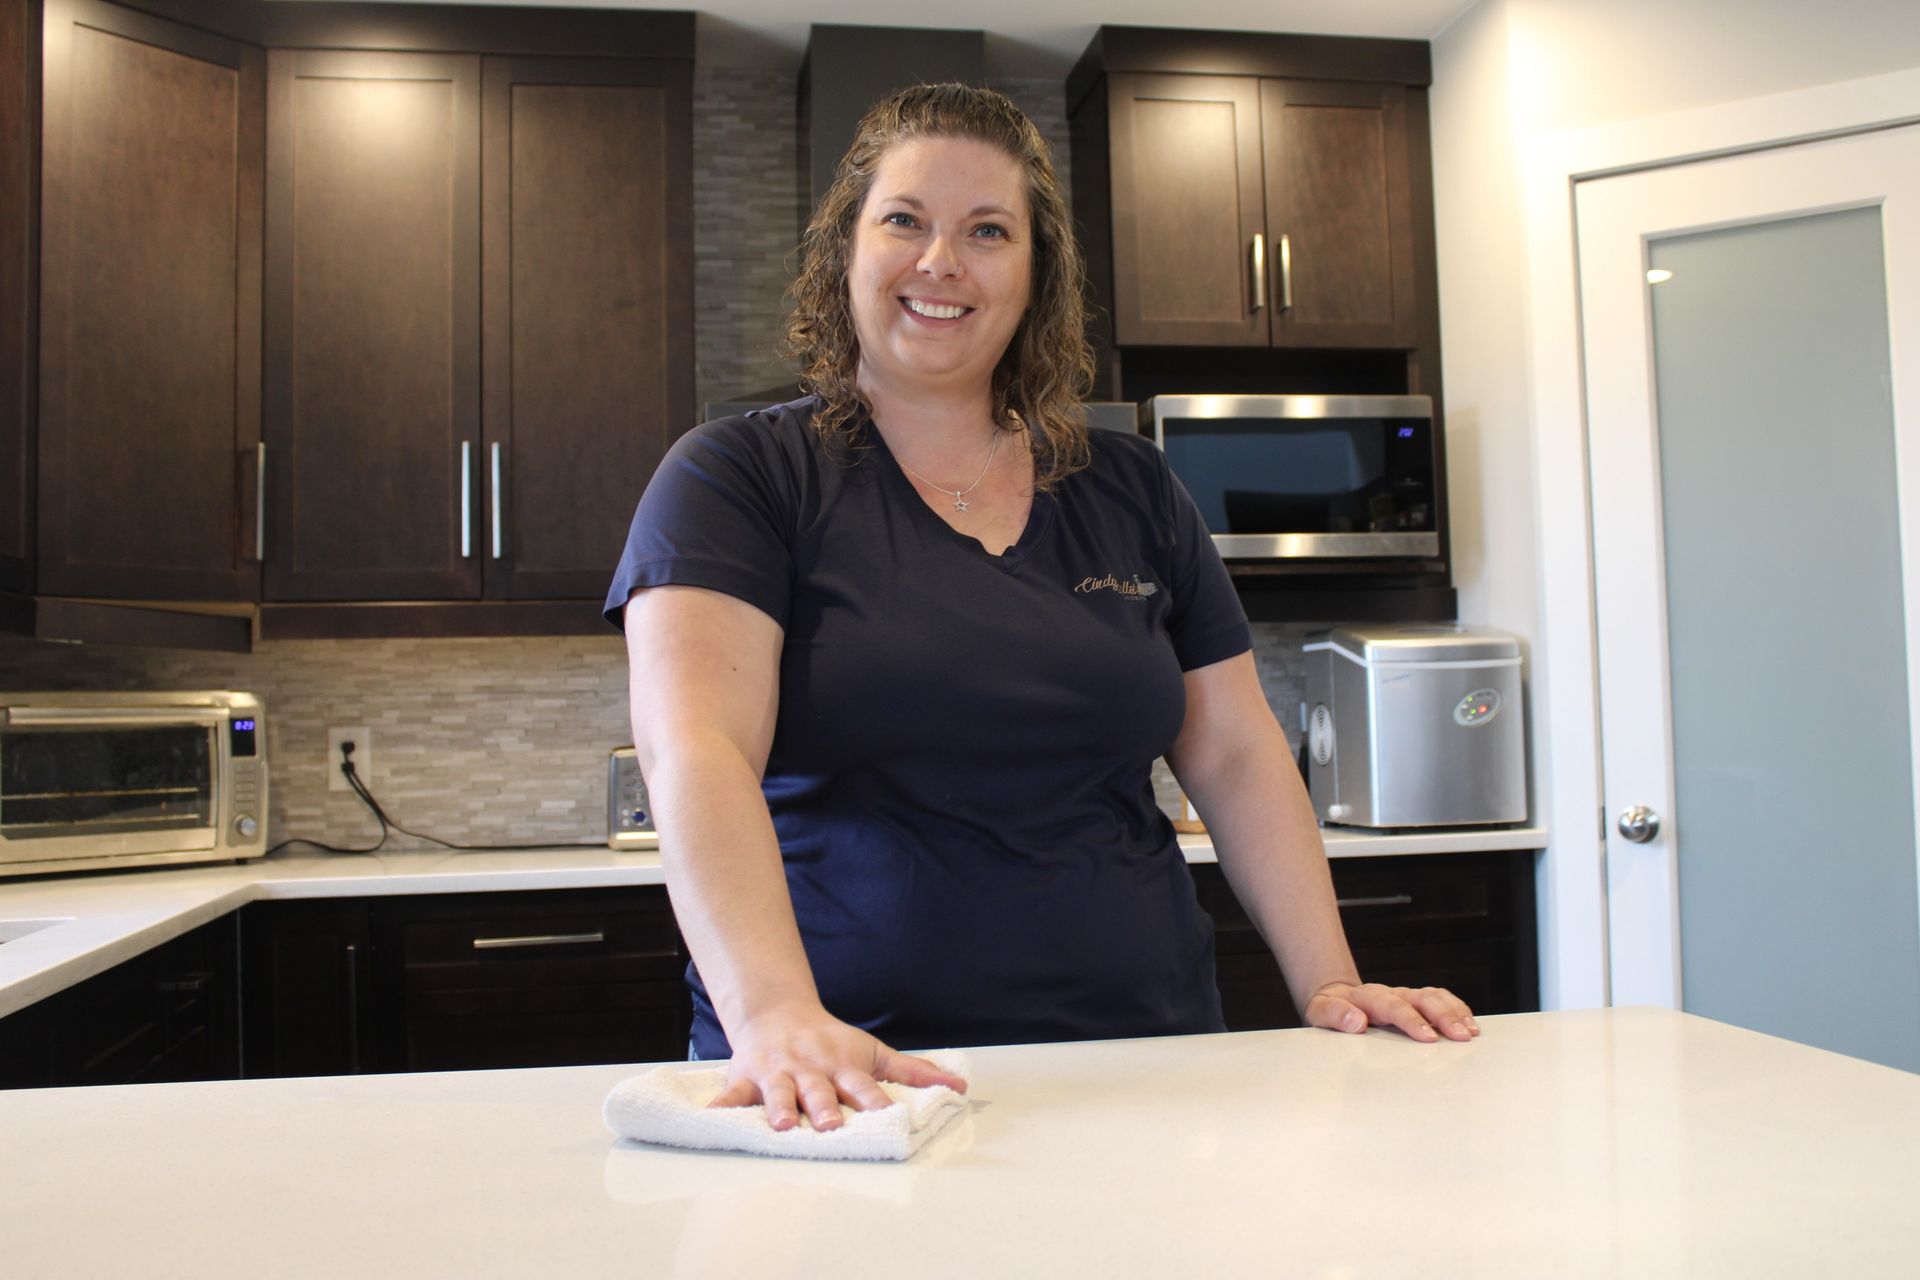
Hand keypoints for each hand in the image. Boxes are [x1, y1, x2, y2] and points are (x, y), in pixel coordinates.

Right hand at [707, 1000, 968, 1131]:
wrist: (779, 1012)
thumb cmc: (831, 1041)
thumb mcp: (874, 1051)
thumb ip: (914, 1072)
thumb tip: (960, 1087)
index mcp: (843, 1067)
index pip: (864, 1087)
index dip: (876, 1101)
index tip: (889, 1118)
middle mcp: (811, 1071)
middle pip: (820, 1092)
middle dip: (824, 1108)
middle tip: (830, 1126)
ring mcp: (778, 1073)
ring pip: (779, 1092)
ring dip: (780, 1108)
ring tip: (781, 1126)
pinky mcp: (746, 1076)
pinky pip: (732, 1093)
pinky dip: (721, 1106)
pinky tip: (711, 1118)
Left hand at [1305, 980, 1479, 1042]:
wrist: (1334, 998)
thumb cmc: (1329, 1009)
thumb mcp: (1320, 1012)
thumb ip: (1335, 1015)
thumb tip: (1356, 1022)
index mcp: (1368, 997)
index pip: (1394, 1006)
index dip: (1412, 1020)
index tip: (1428, 1036)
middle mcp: (1392, 994)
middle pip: (1422, 998)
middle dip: (1444, 1016)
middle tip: (1461, 1036)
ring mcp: (1406, 997)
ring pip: (1435, 997)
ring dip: (1455, 1012)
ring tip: (1471, 1032)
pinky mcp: (1416, 1002)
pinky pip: (1441, 1000)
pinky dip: (1458, 1010)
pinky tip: (1470, 1025)